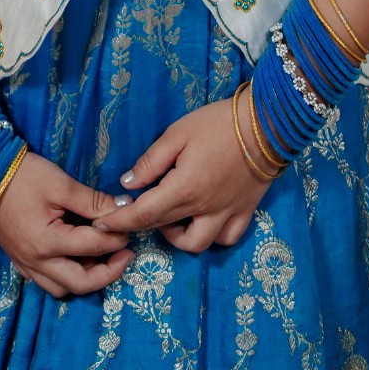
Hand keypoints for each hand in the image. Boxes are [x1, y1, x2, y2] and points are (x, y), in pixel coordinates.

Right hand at [0, 150, 135, 298]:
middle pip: (81, 284)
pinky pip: (47, 282)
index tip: (129, 225)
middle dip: (109, 272)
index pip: (93, 246)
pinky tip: (75, 259)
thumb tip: (122, 208)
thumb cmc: (23, 175)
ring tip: (101, 258)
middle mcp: (37, 261)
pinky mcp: (20, 261)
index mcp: (47, 241)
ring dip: (86, 278)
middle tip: (125, 254)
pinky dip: (66, 277)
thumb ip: (92, 200)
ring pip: (63, 289)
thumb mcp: (60, 183)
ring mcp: (26, 265)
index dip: (116, 237)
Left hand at [87, 96, 270, 255]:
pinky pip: (227, 239)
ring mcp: (227, 214)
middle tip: (131, 213)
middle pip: (164, 229)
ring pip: (198, 245)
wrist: (266, 124)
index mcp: (184, 189)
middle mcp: (205, 210)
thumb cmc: (217, 124)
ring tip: (169, 217)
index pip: (144, 215)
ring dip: (178, 237)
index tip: (101, 224)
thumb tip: (128, 183)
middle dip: (142, 226)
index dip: (119, 222)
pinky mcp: (245, 212)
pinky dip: (211, 237)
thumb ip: (151, 161)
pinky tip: (202, 220)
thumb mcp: (177, 133)